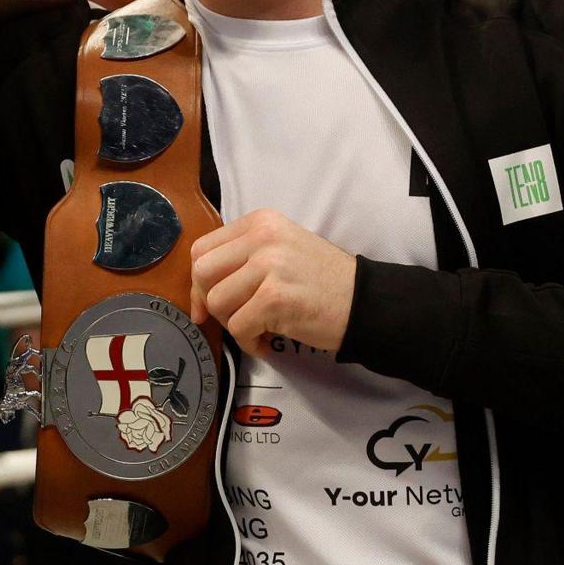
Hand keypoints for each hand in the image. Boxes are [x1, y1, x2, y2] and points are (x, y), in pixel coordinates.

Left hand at [189, 208, 357, 356]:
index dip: (198, 281)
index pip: (203, 248)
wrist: (365, 301)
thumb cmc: (322, 281)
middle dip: (210, 302)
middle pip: (203, 273)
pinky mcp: (275, 297)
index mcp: (260, 222)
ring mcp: (269, 266)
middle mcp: (262, 238)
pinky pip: (238, 327)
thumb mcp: (281, 250)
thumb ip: (242, 259)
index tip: (206, 303)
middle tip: (232, 318)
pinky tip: (266, 342)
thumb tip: (199, 294)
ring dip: (232, 324)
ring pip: (217, 302)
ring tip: (257, 327)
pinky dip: (249, 342)